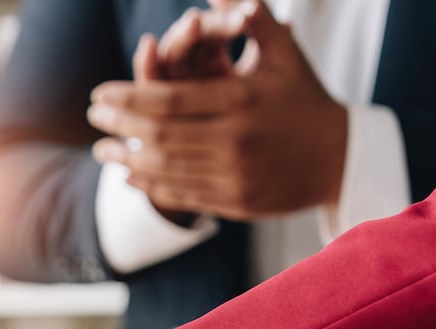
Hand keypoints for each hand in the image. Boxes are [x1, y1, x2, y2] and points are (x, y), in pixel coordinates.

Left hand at [88, 0, 348, 220]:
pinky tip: (129, 175)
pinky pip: (181, 195)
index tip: (99, 94)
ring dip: (125, 159)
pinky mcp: (237, 203)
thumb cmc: (302, 97)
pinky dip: (149, 185)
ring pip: (164, 169)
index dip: (127, 97)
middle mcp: (237, 140)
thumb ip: (250, 17)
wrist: (341, 157)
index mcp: (243, 100)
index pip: (168, 100)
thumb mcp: (282, 52)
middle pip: (159, 135)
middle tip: (93, 117)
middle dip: (117, 126)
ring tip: (101, 149)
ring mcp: (236, 175)